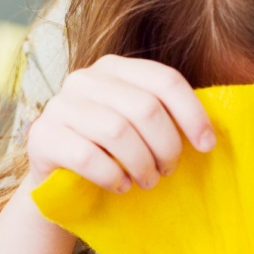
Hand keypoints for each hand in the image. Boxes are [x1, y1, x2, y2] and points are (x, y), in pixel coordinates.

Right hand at [24, 55, 215, 193]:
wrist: (59, 182)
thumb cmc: (112, 152)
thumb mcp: (140, 127)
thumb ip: (167, 116)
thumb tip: (211, 134)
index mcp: (116, 67)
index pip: (165, 80)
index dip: (193, 114)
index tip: (207, 146)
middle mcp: (85, 78)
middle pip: (144, 108)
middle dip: (166, 145)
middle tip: (169, 170)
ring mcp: (59, 105)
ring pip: (117, 132)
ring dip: (142, 163)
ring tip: (148, 181)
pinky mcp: (42, 136)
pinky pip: (87, 156)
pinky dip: (112, 175)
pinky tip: (121, 186)